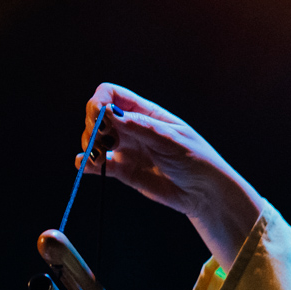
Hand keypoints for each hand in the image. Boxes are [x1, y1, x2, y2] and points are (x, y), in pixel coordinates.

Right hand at [78, 84, 263, 269]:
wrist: (204, 194)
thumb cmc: (196, 160)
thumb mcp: (172, 140)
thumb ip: (142, 128)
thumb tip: (111, 113)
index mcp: (146, 113)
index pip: (112, 95)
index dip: (99, 102)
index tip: (98, 118)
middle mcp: (133, 128)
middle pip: (99, 117)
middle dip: (93, 126)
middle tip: (103, 142)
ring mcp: (128, 149)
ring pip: (97, 140)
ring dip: (90, 145)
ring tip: (99, 157)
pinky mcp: (125, 171)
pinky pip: (100, 164)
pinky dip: (88, 164)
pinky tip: (86, 166)